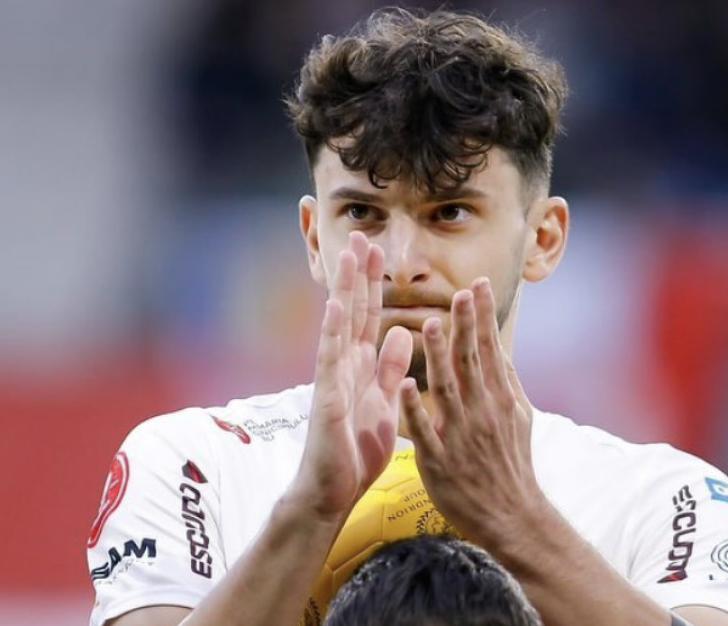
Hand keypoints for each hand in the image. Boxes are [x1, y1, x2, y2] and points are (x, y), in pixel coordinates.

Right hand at [288, 232, 412, 521]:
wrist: (332, 492)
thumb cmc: (355, 451)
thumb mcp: (384, 402)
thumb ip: (390, 369)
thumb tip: (401, 331)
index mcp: (360, 367)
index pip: (369, 316)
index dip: (373, 284)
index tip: (378, 249)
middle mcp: (343, 366)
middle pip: (352, 311)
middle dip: (357, 274)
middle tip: (360, 235)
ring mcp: (332, 379)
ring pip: (339, 326)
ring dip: (344, 290)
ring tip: (347, 256)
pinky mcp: (325, 399)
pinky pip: (330, 361)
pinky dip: (332, 332)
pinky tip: (335, 306)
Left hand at [400, 278, 546, 548]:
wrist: (511, 516)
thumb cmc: (511, 464)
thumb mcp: (520, 419)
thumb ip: (507, 383)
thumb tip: (501, 349)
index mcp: (500, 400)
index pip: (491, 350)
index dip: (483, 318)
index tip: (478, 286)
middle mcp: (482, 412)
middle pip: (472, 361)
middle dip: (466, 325)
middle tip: (459, 292)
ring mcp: (461, 435)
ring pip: (447, 389)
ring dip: (437, 356)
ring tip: (428, 324)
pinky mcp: (440, 460)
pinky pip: (425, 431)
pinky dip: (415, 409)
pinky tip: (405, 386)